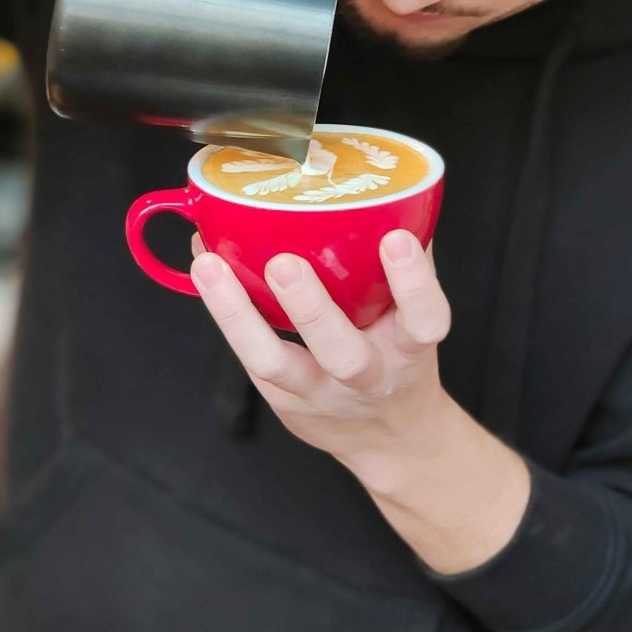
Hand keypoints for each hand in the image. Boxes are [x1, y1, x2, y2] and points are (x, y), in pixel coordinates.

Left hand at [189, 230, 452, 475]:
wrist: (390, 436)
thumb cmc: (399, 357)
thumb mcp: (414, 317)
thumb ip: (409, 265)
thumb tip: (393, 195)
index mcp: (409, 348)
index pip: (424, 319)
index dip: (412, 282)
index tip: (396, 239)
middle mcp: (366, 376)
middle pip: (342, 352)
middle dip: (312, 308)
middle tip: (284, 263)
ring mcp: (318, 393)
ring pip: (275, 362)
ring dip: (238, 314)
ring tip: (211, 267)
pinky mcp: (281, 399)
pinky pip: (249, 356)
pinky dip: (224, 310)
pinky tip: (206, 268)